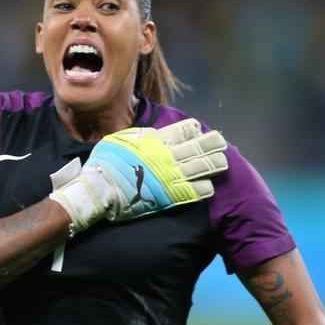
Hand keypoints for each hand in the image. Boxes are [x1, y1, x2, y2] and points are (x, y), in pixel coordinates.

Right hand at [49, 118, 227, 235]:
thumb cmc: (106, 164)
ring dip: (214, 164)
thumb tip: (152, 133)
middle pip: (197, 147)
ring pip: (202, 167)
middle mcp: (169, 156)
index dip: (193, 129)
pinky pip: (196, 191)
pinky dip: (205, 188)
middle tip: (221, 142)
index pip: (183, 131)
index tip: (199, 129)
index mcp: (156, 141)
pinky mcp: (172, 195)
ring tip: (223, 161)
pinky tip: (210, 186)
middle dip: (212, 144)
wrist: (102, 190)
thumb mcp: (121, 140)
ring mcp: (172, 176)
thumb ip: (140, 136)